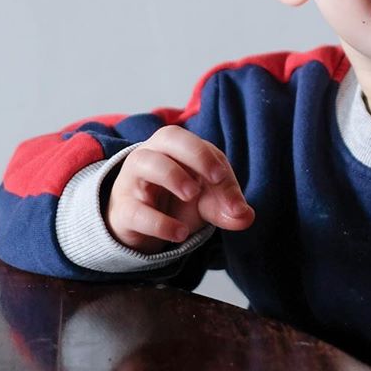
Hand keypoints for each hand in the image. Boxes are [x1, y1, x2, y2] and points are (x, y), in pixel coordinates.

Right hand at [105, 124, 254, 252]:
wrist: (138, 225)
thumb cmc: (175, 199)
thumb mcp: (205, 200)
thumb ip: (226, 205)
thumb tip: (246, 216)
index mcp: (175, 145)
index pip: (199, 144)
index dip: (215, 161)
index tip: (224, 180)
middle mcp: (152, 153)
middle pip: (170, 136)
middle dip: (196, 154)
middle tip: (216, 177)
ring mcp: (133, 179)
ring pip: (145, 162)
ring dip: (173, 175)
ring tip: (192, 195)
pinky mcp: (124, 210)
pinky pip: (137, 210)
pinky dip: (160, 222)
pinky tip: (179, 233)